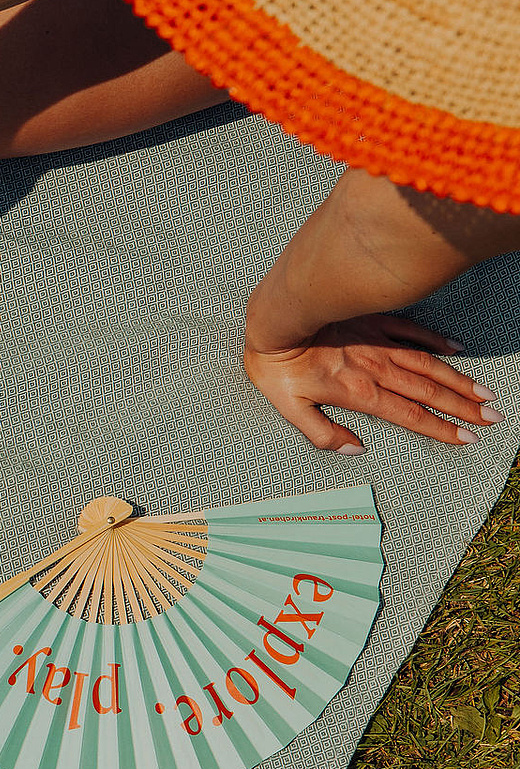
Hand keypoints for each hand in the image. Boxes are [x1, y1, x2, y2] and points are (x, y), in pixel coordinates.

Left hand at [242, 313, 502, 454]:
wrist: (274, 319)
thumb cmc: (276, 367)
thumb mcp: (289, 408)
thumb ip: (322, 433)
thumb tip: (355, 448)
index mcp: (360, 393)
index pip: (410, 416)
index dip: (441, 428)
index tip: (468, 438)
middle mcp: (377, 369)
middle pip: (428, 393)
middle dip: (464, 408)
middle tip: (494, 419)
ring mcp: (378, 344)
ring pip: (427, 365)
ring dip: (458, 380)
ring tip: (486, 394)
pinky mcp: (373, 322)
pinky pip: (411, 331)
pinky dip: (435, 340)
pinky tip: (456, 348)